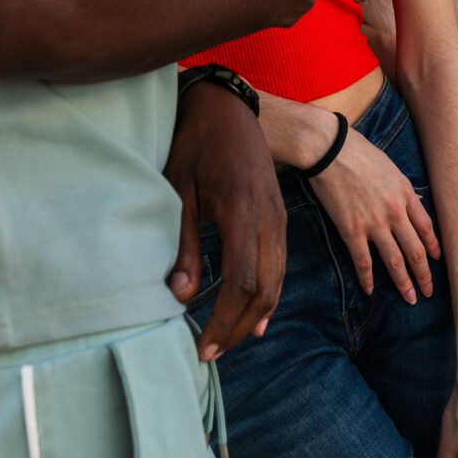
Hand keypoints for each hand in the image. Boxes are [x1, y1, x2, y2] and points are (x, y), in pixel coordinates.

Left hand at [165, 80, 286, 361]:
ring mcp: (278, 216)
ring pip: (277, 280)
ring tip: (226, 339)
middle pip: (264, 290)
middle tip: (210, 352)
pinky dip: (268, 294)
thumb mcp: (178, 190)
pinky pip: (279, 263)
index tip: (202, 346)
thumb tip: (182, 296)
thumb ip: (184, 244)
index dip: (223, 321)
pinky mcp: (278, 214)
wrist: (226, 105)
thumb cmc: (193, 143)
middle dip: (238, 327)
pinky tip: (255, 316)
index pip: (241, 283)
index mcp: (243, 212)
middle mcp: (269, 218)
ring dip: (254, 315)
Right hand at [306, 125, 441, 303]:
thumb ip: (403, 189)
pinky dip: (367, 278)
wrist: (330, 150)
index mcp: (405, 194)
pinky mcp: (351, 230)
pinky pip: (363, 261)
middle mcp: (394, 211)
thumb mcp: (390, 168)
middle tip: (429, 291)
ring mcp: (374, 223)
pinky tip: (370, 290)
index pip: (426, 227)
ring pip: (394, 260)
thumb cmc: (358, 152)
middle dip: (424, 273)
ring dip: (403, 282)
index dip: (433, 247)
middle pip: (415, 249)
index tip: (437, 260)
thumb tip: (414, 203)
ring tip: (410, 298)